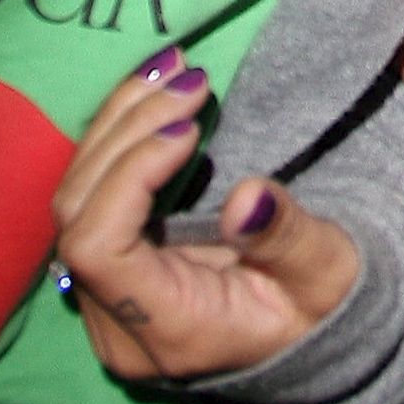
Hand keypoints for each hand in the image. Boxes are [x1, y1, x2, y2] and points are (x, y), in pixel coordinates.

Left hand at [53, 50, 358, 380]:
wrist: (313, 336)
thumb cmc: (324, 305)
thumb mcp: (326, 272)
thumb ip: (285, 240)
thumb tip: (245, 198)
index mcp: (167, 330)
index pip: (98, 249)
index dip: (127, 178)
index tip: (187, 128)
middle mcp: (116, 322)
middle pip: (80, 213)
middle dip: (128, 132)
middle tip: (191, 78)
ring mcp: (105, 296)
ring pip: (77, 196)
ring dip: (119, 123)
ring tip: (172, 68)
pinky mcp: (110, 266)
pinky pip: (92, 194)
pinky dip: (120, 137)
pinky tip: (154, 90)